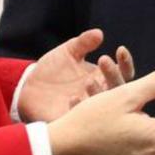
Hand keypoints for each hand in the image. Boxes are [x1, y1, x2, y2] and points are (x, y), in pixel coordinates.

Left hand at [18, 28, 134, 121]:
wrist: (29, 88)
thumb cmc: (53, 69)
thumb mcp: (68, 52)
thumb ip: (83, 43)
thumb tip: (98, 33)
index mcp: (103, 78)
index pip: (123, 72)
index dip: (124, 62)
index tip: (120, 50)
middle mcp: (101, 95)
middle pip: (117, 88)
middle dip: (113, 74)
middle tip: (104, 61)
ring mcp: (89, 110)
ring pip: (103, 106)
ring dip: (99, 92)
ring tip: (88, 80)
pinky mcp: (74, 121)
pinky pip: (81, 119)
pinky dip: (79, 108)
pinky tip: (73, 98)